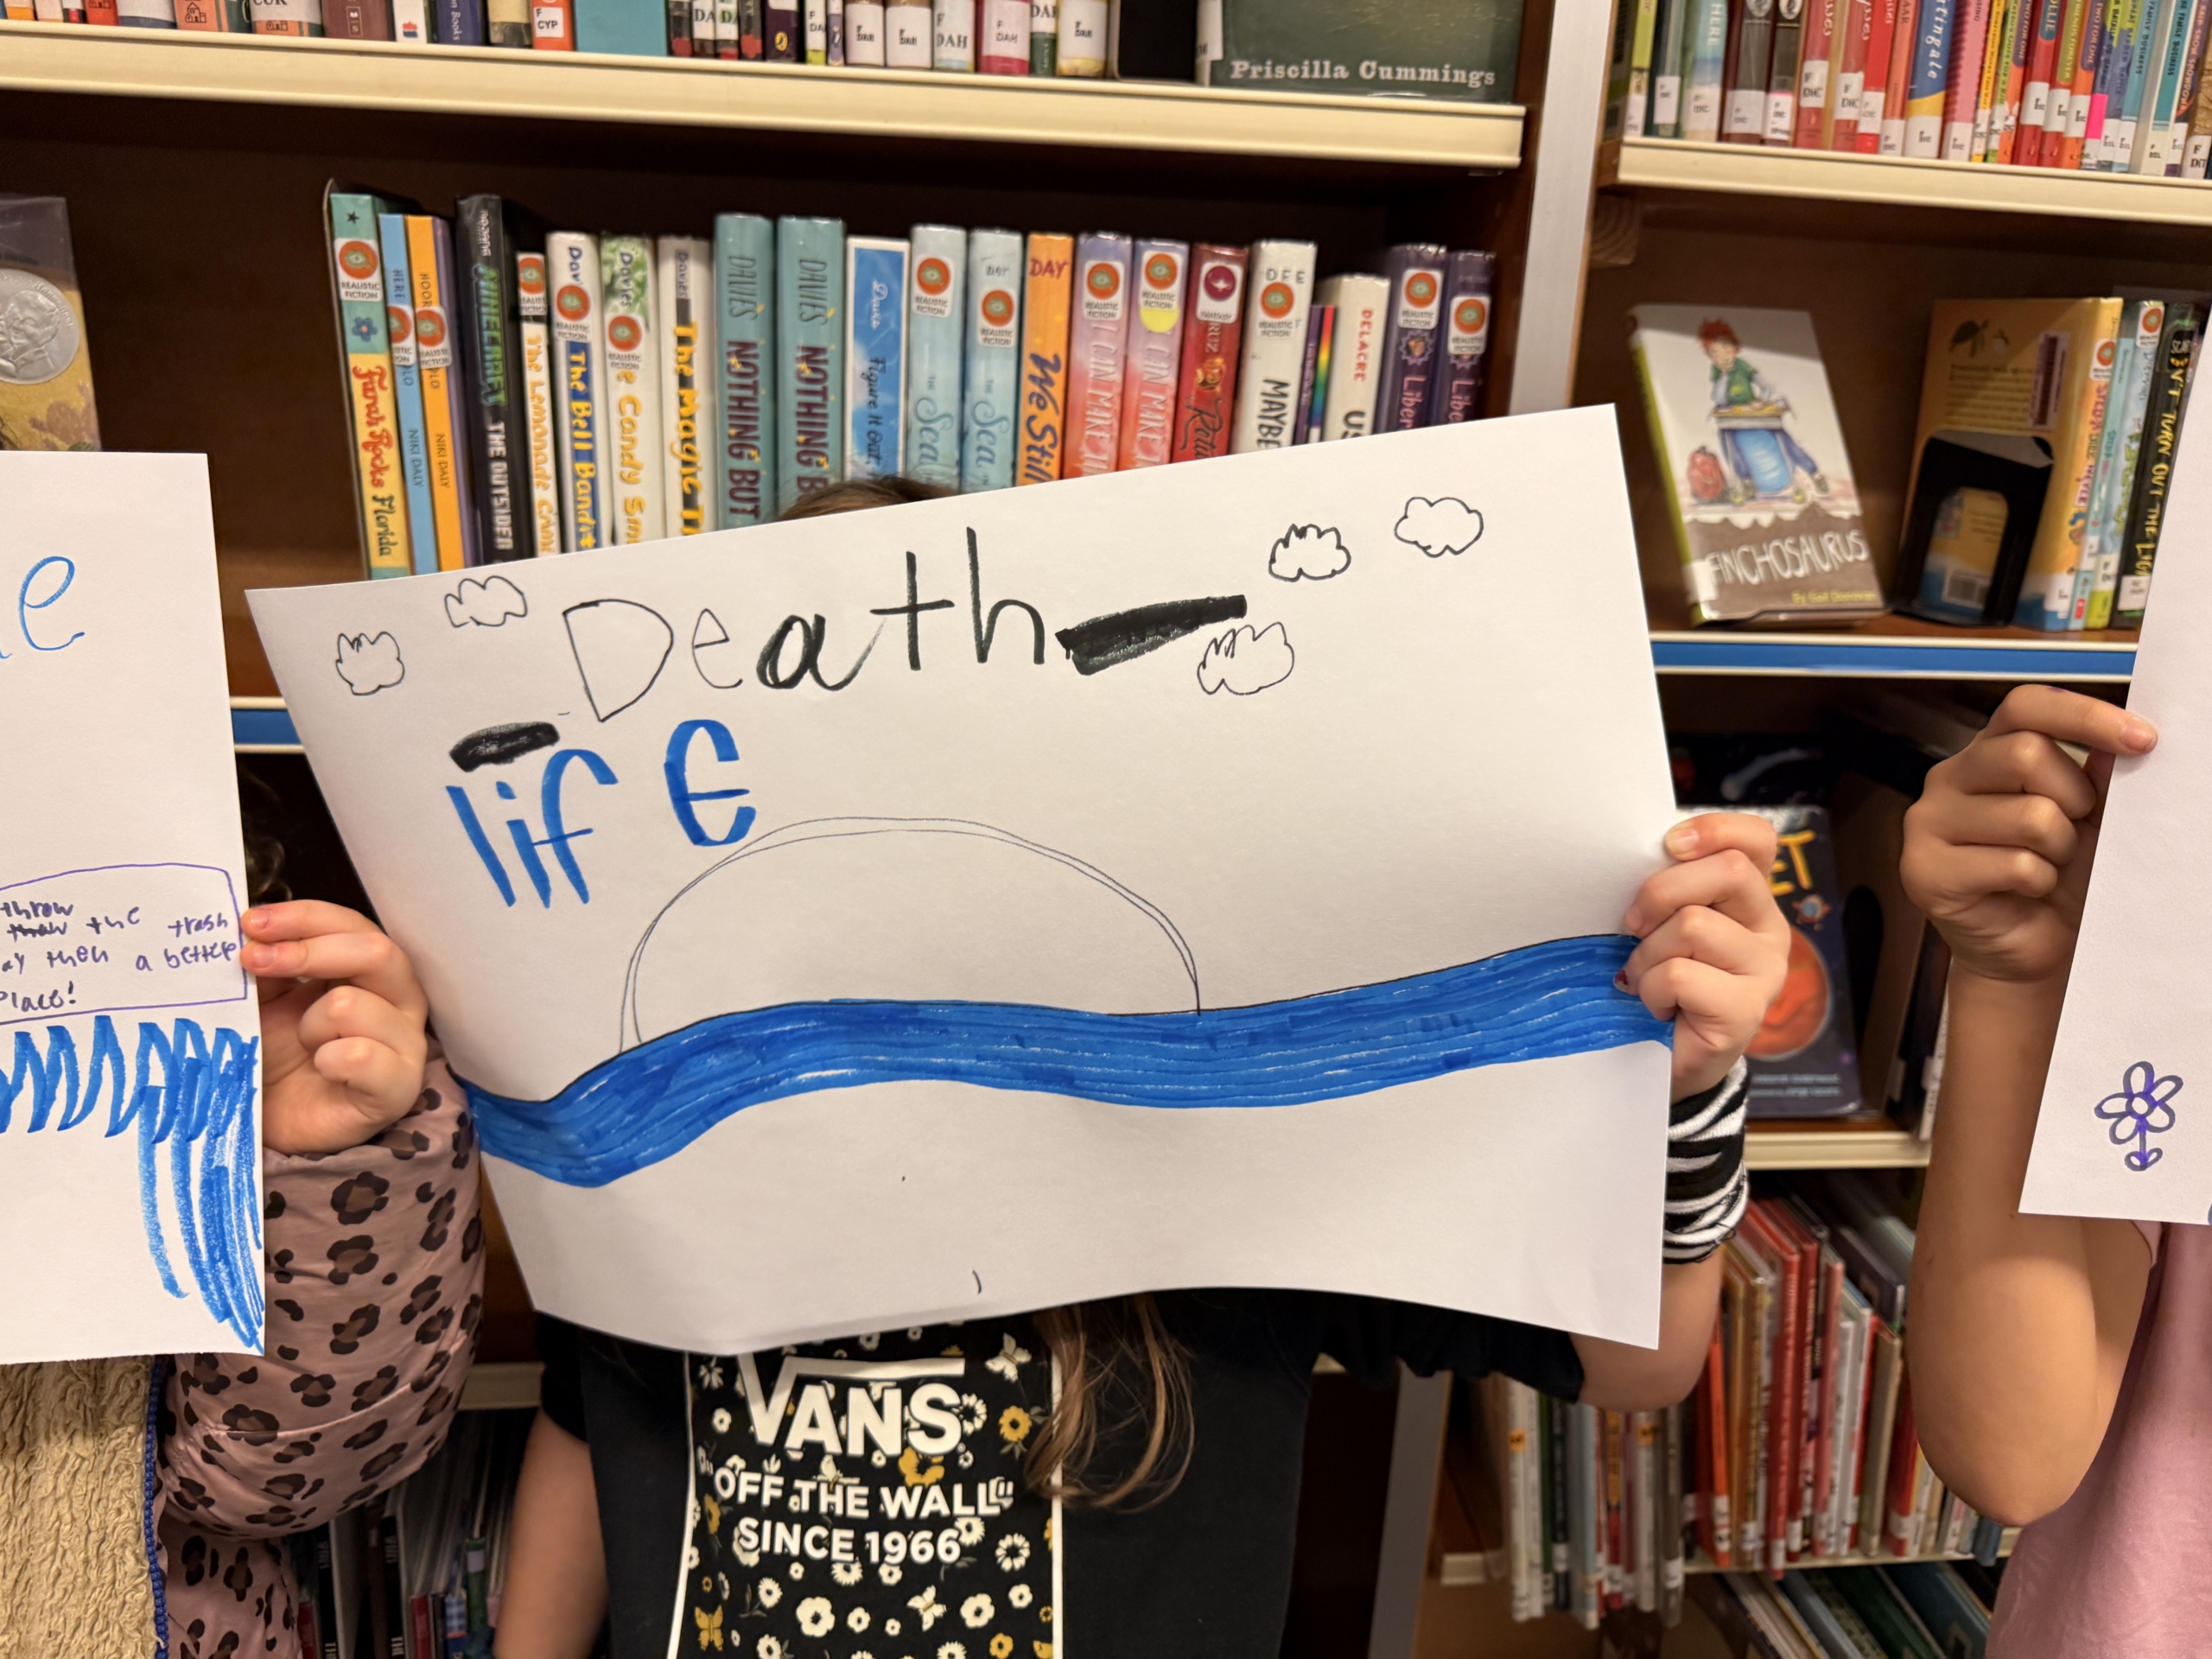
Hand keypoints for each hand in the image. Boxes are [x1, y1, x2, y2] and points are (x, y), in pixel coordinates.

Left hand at [241, 901, 430, 1155]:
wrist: (274, 1124)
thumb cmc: (274, 1056)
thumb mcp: (264, 998)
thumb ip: (265, 961)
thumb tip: (248, 929)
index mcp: (369, 970)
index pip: (352, 925)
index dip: (304, 918)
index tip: (251, 923)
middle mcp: (398, 1000)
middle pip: (376, 950)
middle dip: (309, 952)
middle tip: (253, 962)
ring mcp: (404, 1044)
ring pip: (354, 1005)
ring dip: (310, 1023)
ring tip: (302, 1046)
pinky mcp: (397, 1088)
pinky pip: (362, 1056)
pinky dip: (330, 1059)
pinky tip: (321, 1068)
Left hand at [1619, 812, 1791, 1100]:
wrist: (1657, 1060)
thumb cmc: (1654, 981)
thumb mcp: (1657, 924)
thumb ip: (1665, 889)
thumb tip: (1632, 857)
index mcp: (1749, 897)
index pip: (1757, 839)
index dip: (1715, 829)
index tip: (1669, 846)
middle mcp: (1769, 929)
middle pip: (1729, 870)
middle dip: (1661, 892)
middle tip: (1633, 927)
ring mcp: (1764, 972)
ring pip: (1694, 925)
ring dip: (1648, 953)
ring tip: (1645, 979)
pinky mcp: (1746, 1012)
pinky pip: (1682, 975)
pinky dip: (1652, 988)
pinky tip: (1658, 1007)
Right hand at [1901, 685, 2155, 985]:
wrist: (2029, 949)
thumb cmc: (2057, 879)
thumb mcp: (2087, 818)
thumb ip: (2097, 775)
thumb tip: (2123, 742)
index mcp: (1987, 753)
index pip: (2026, 705)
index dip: (2085, 716)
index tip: (2143, 739)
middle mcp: (1949, 779)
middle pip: (2026, 753)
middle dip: (2074, 798)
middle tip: (2074, 830)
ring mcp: (1927, 822)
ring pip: (2029, 816)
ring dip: (2060, 850)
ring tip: (2047, 867)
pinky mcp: (1924, 870)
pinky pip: (2014, 866)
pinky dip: (2040, 883)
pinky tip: (2025, 892)